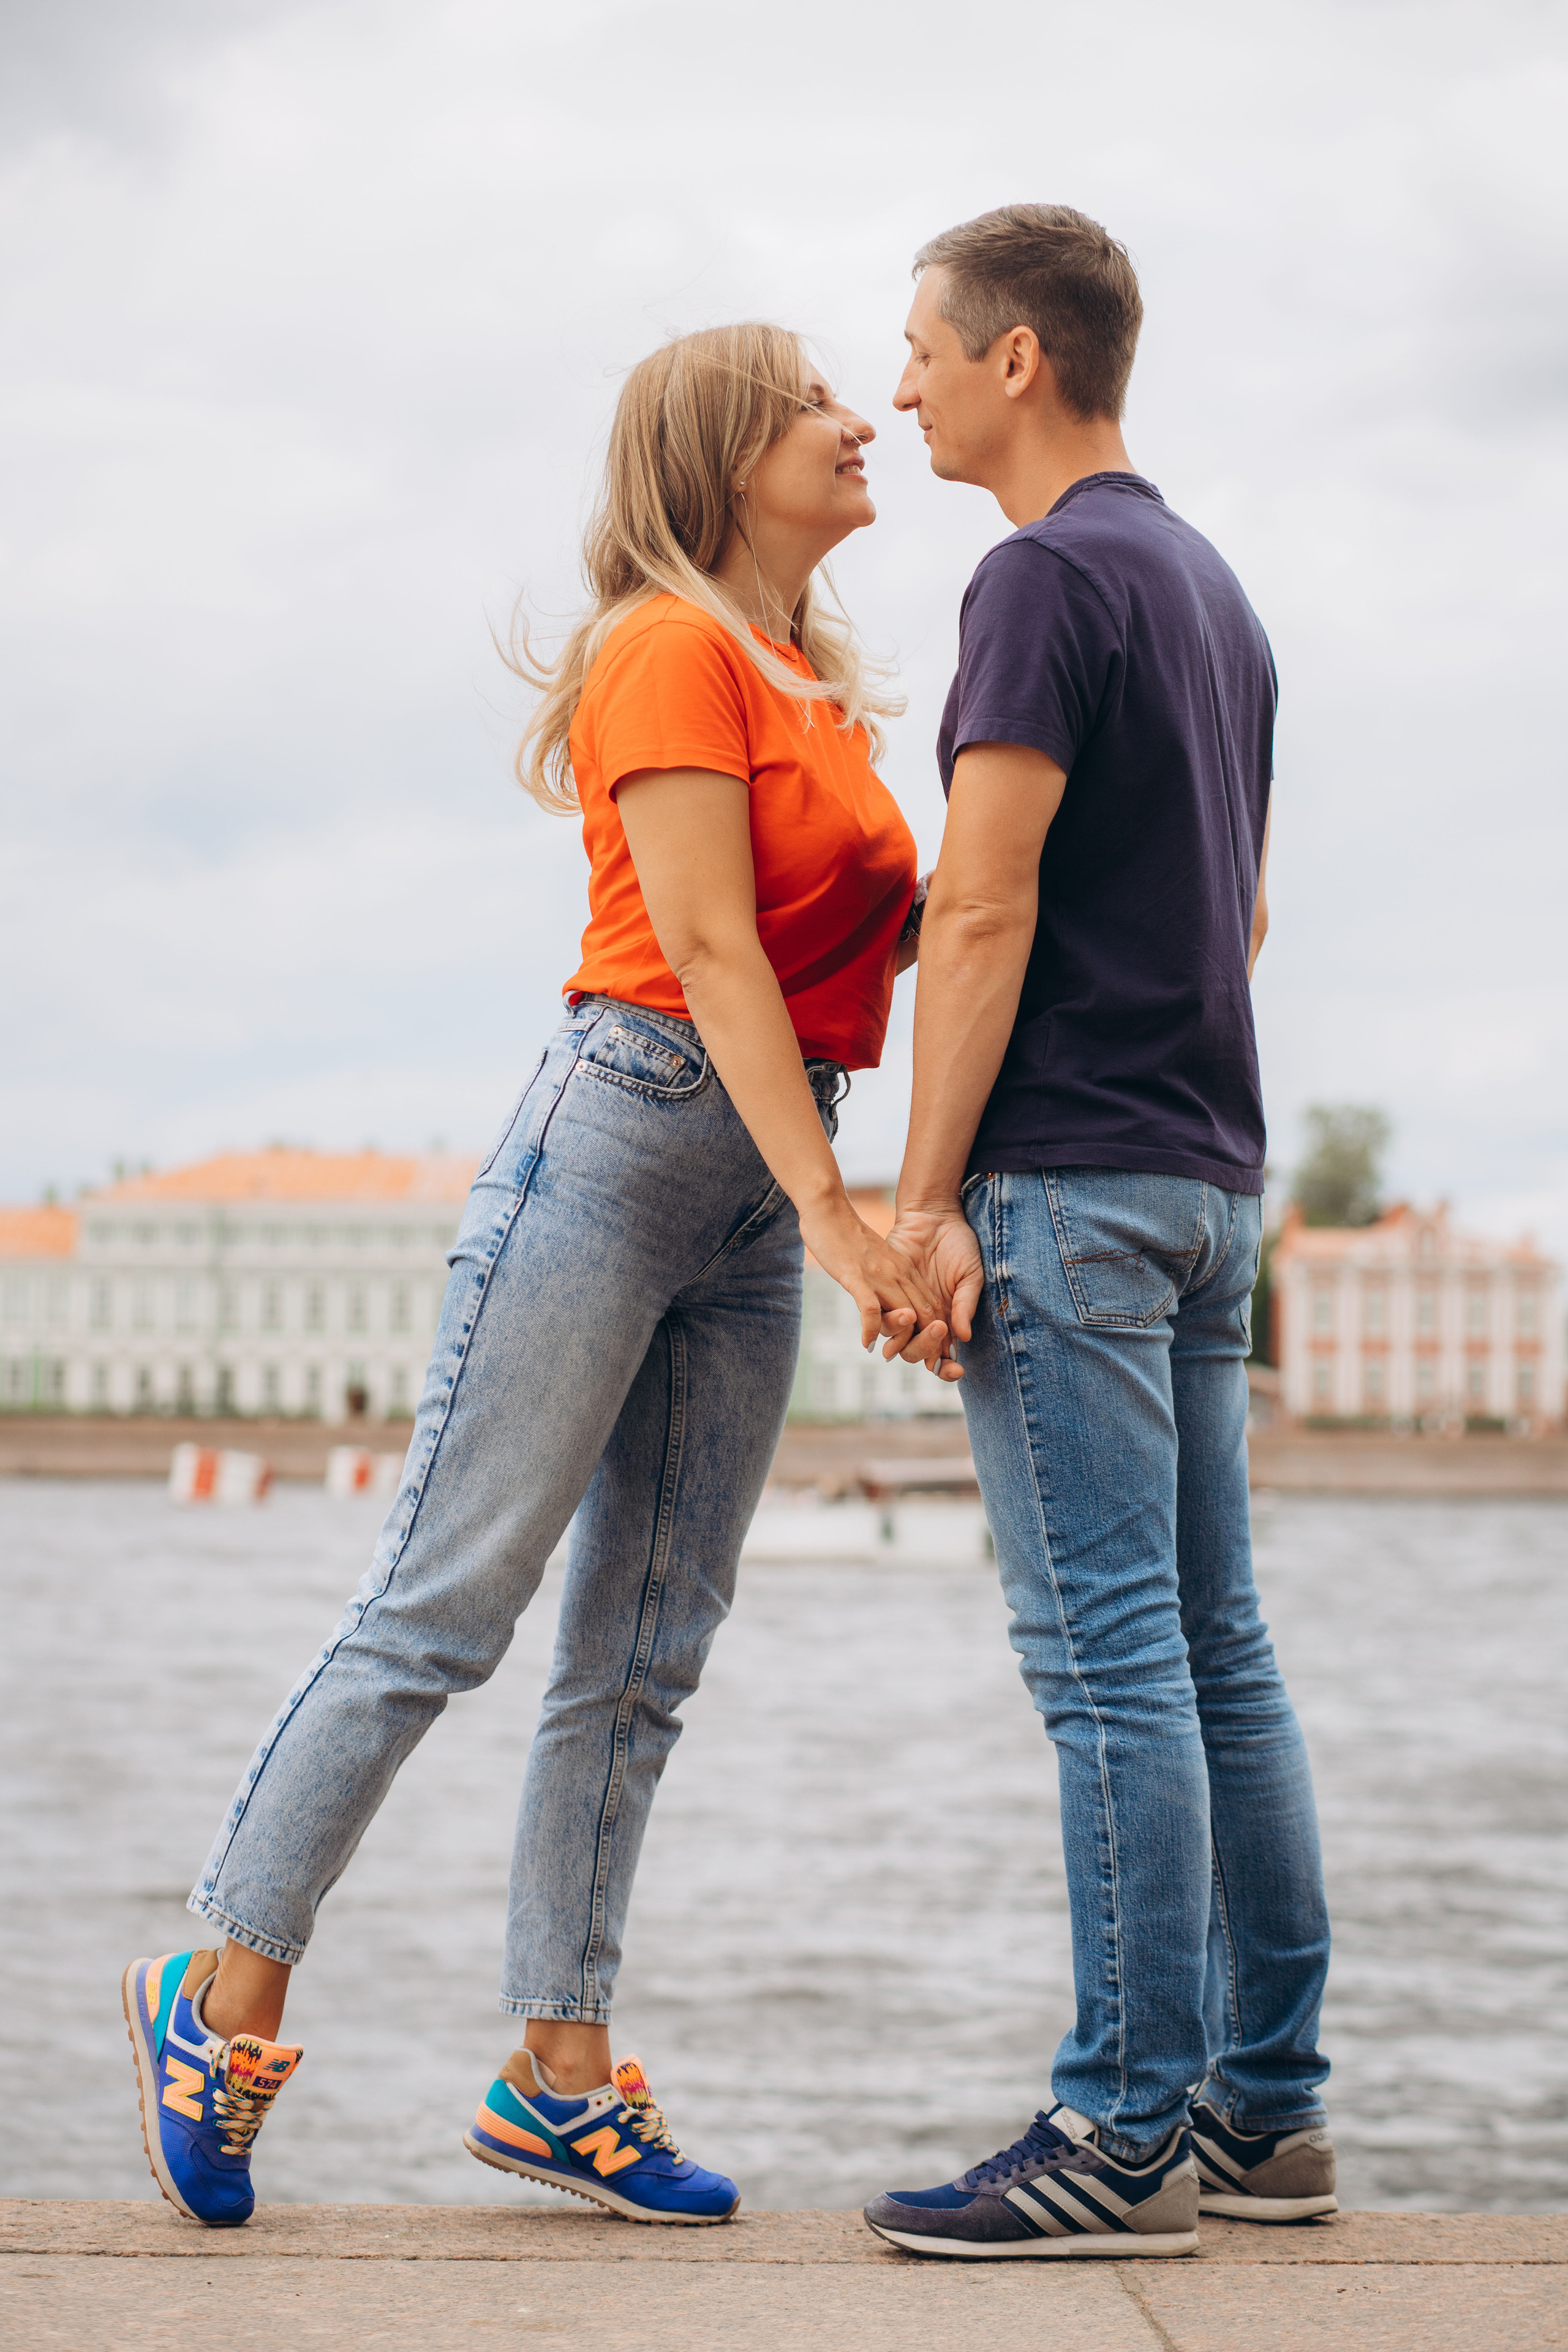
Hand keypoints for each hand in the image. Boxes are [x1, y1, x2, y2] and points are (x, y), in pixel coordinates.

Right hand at [798, 1195, 950, 1366]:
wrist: (828, 1208)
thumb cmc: (848, 1236)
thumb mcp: (878, 1260)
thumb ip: (889, 1280)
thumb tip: (895, 1305)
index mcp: (906, 1271)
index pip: (932, 1306)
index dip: (939, 1333)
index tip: (941, 1356)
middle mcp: (899, 1275)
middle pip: (925, 1314)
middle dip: (932, 1344)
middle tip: (936, 1368)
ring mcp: (879, 1276)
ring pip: (905, 1313)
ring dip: (906, 1340)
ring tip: (899, 1357)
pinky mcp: (857, 1276)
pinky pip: (870, 1308)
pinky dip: (872, 1329)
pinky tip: (868, 1344)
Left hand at [884, 1203, 983, 1382]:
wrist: (933, 1215)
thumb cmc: (959, 1244)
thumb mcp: (970, 1275)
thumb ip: (965, 1305)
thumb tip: (963, 1337)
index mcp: (945, 1320)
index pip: (943, 1355)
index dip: (947, 1368)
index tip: (956, 1370)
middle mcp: (921, 1320)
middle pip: (917, 1352)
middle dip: (926, 1350)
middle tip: (938, 1330)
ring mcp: (902, 1307)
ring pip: (897, 1339)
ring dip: (906, 1338)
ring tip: (913, 1319)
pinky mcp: (883, 1292)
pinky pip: (880, 1316)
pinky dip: (887, 1323)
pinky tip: (899, 1317)